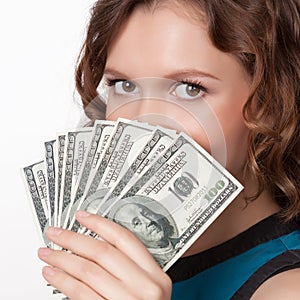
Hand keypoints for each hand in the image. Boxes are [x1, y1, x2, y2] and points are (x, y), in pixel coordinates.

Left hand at [38, 211, 171, 299]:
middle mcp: (145, 287)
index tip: (82, 217)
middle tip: (56, 233)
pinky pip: (80, 293)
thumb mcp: (146, 289)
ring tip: (48, 253)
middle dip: (74, 239)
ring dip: (62, 259)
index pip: (125, 239)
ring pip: (88, 270)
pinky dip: (62, 280)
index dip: (100, 224)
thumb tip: (92, 247)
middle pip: (103, 252)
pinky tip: (53, 273)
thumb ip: (127, 268)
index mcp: (155, 275)